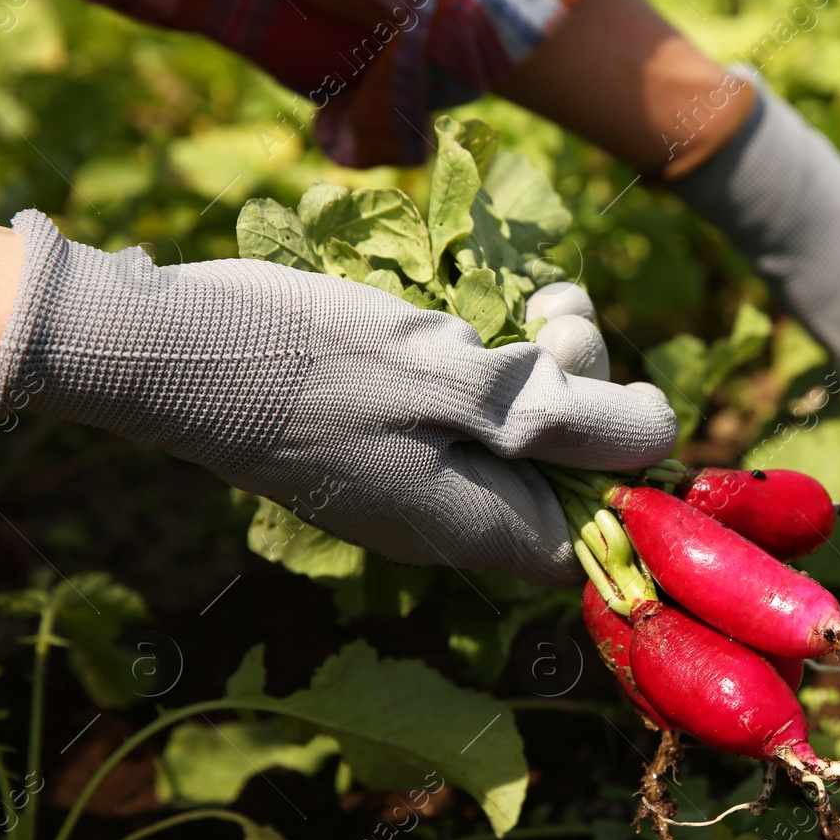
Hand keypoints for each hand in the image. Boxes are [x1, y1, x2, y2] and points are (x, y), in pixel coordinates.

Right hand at [0, 213, 675, 583]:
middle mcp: (451, 515)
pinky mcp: (386, 430)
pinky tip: (501, 305)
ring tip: (543, 301)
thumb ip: (571, 422)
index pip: (589, 538)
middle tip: (561, 322)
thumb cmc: (321, 366)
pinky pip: (466, 405)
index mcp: (477, 527)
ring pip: (518, 426)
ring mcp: (414, 473)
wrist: (178, 346)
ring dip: (550, 358)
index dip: (623, 473)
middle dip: (588, 391)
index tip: (622, 401)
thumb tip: (662, 437)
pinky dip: (495, 354)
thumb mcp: (466, 387)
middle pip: (560, 472)